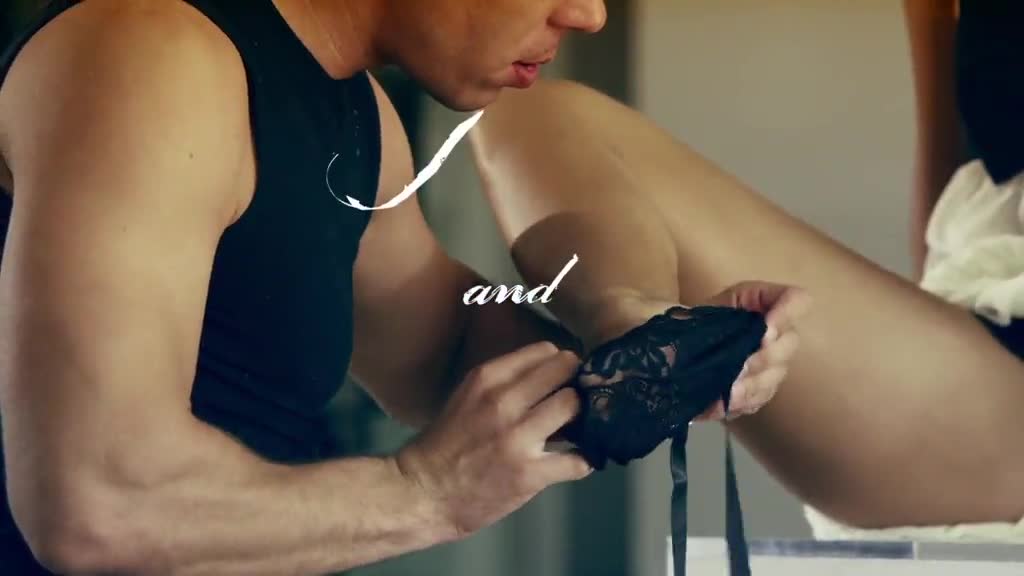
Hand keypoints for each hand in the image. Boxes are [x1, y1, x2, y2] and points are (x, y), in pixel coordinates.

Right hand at [394, 341, 592, 539]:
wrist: (423, 492)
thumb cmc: (446, 444)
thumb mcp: (467, 396)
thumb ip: (503, 382)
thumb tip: (550, 372)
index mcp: (486, 379)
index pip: (543, 351)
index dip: (561, 362)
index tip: (566, 375)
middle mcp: (503, 402)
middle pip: (564, 371)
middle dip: (576, 383)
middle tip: (577, 398)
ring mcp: (517, 438)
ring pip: (572, 406)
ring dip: (581, 416)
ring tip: (577, 427)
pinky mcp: (529, 474)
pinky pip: (577, 460)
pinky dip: (583, 460)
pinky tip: (577, 461)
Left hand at [695, 281, 811, 420]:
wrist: (667, 358)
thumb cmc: (681, 329)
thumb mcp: (691, 314)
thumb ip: (710, 319)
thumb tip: (731, 339)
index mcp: (757, 301)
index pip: (796, 299)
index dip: (787, 314)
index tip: (764, 333)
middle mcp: (771, 330)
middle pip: (790, 342)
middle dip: (766, 357)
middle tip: (742, 367)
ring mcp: (769, 361)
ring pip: (778, 373)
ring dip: (755, 384)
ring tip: (731, 391)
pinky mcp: (759, 388)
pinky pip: (762, 397)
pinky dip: (746, 401)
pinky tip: (728, 401)